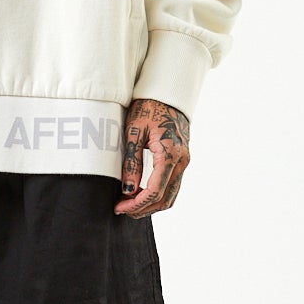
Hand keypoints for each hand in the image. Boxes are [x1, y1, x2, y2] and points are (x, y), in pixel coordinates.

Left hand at [114, 97, 189, 215]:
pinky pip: (173, 186)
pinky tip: (141, 194)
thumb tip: (128, 190)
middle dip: (143, 209)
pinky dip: (158, 195)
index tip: (119, 208)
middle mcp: (182, 161)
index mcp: (170, 154)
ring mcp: (185, 162)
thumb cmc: (148, 108)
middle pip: (165, 199)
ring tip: (130, 205)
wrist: (167, 93)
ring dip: (151, 205)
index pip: (154, 191)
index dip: (136, 204)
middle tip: (122, 210)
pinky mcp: (182, 160)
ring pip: (171, 196)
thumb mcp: (134, 132)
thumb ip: (132, 162)